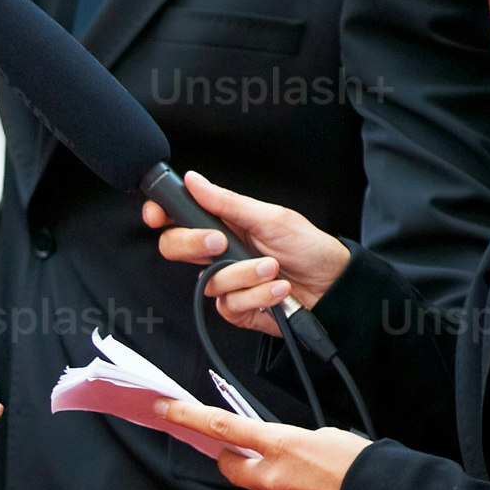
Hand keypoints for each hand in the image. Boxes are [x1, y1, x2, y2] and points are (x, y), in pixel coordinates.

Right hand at [145, 170, 345, 335]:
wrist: (333, 287)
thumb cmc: (308, 248)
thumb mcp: (270, 218)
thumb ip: (227, 202)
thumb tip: (194, 180)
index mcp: (223, 224)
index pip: (180, 218)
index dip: (161, 214)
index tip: (157, 215)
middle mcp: (219, 253)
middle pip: (176, 248)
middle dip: (194, 244)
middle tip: (220, 241)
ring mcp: (227, 282)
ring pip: (209, 281)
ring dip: (245, 274)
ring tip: (272, 268)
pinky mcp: (236, 308)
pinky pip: (229, 304)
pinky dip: (257, 296)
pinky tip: (276, 289)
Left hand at [155, 409, 368, 489]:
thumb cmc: (366, 466)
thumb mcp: (329, 437)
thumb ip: (294, 443)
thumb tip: (283, 453)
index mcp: (282, 444)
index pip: (223, 428)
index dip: (190, 418)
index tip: (166, 409)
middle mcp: (273, 477)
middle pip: (232, 467)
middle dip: (233, 460)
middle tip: (241, 454)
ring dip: (277, 484)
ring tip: (316, 482)